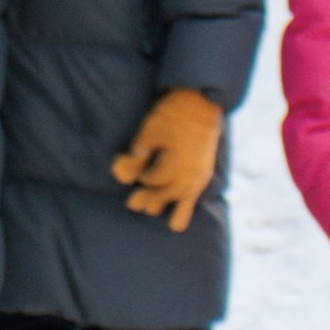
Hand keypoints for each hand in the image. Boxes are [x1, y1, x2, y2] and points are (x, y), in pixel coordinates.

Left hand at [111, 89, 223, 230]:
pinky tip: (176, 225)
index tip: (135, 175)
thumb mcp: (150, 132)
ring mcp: (199, 175)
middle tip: (132, 204)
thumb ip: (138, 155)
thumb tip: (124, 176)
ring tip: (152, 213)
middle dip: (149, 198)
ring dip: (167, 206)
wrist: (201, 104)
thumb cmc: (172, 115)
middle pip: (166, 193)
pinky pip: (194, 197)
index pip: (153, 180)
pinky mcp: (204, 173)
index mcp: (175, 164)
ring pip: (181, 199)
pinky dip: (184, 210)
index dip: (142, 178)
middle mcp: (189, 174)